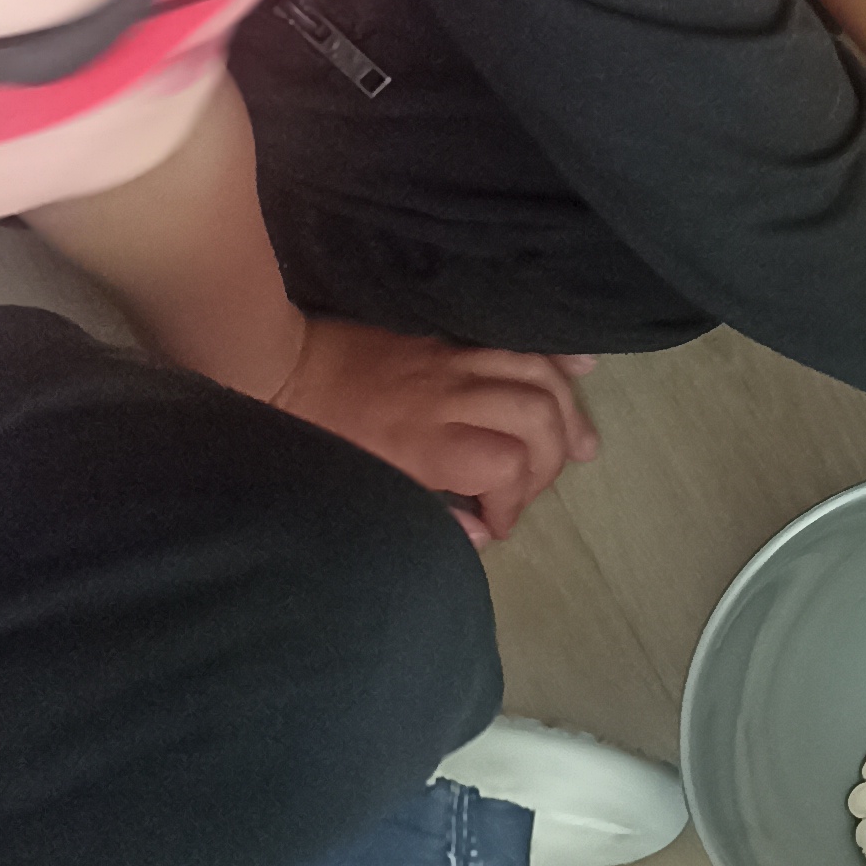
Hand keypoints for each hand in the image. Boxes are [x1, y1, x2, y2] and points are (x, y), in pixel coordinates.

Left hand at [276, 319, 598, 543]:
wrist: (284, 366)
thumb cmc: (319, 437)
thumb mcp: (363, 490)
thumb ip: (428, 512)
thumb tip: (481, 533)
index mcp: (423, 442)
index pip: (505, 467)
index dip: (514, 502)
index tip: (497, 522)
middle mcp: (451, 395)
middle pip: (537, 418)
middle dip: (551, 461)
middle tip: (536, 486)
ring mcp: (456, 357)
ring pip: (539, 374)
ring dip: (568, 411)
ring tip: (580, 445)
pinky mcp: (453, 333)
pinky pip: (519, 335)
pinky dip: (558, 355)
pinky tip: (581, 373)